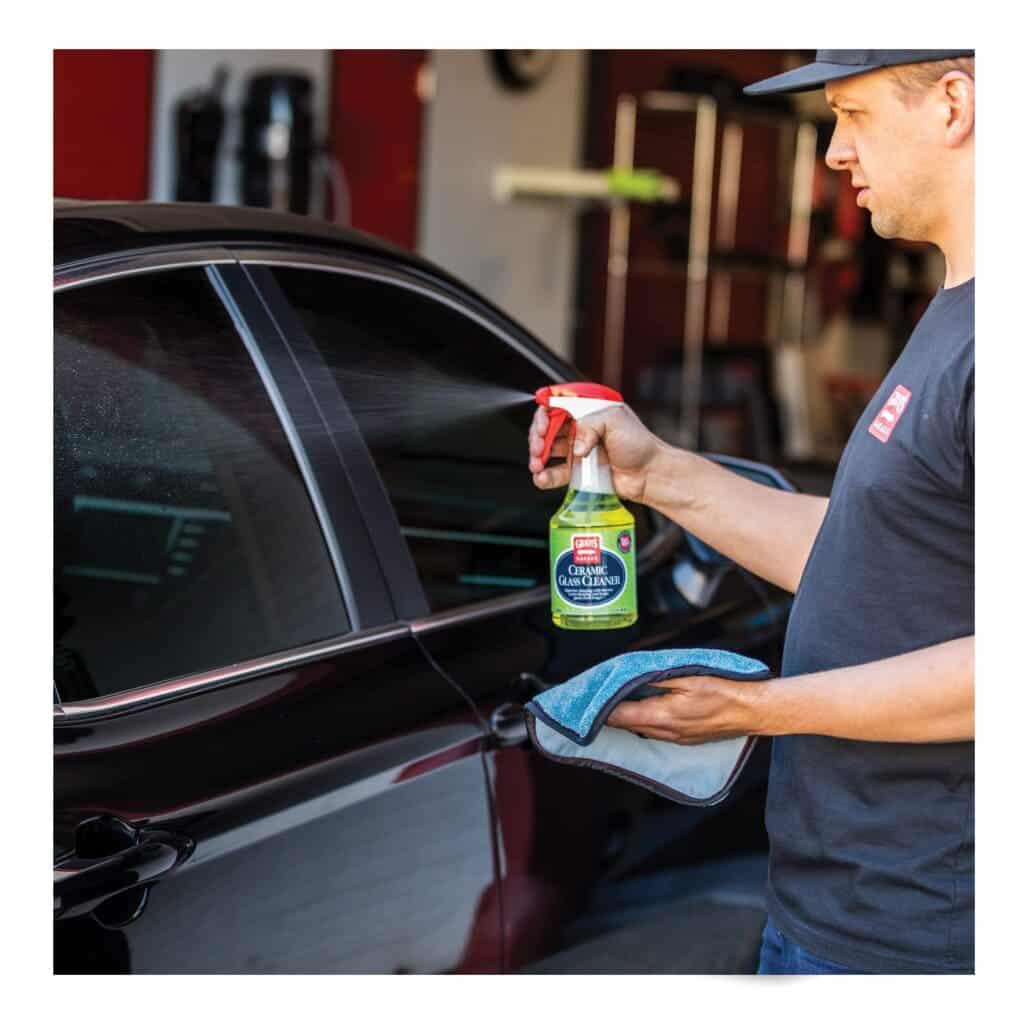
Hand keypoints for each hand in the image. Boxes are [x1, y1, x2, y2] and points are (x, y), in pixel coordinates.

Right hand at [527, 403, 661, 503]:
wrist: (650, 474)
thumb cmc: (639, 444)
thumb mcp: (614, 420)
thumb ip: (590, 425)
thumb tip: (574, 446)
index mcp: (587, 411)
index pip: (556, 406)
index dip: (544, 415)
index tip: (543, 427)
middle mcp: (580, 429)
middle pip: (546, 428)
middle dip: (537, 438)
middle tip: (538, 448)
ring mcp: (577, 450)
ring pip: (546, 450)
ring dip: (537, 457)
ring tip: (537, 465)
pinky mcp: (578, 471)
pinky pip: (555, 473)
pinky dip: (544, 476)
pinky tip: (542, 478)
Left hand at [605, 676, 766, 744]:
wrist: (751, 712)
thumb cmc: (724, 692)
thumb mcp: (687, 677)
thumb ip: (656, 678)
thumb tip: (631, 676)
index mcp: (662, 716)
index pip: (620, 716)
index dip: (600, 709)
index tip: (588, 699)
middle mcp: (665, 732)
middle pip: (626, 725)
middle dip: (610, 712)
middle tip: (597, 697)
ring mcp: (675, 738)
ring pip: (640, 729)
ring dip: (626, 717)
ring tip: (614, 701)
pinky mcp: (684, 739)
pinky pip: (655, 732)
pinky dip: (643, 721)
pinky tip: (642, 710)